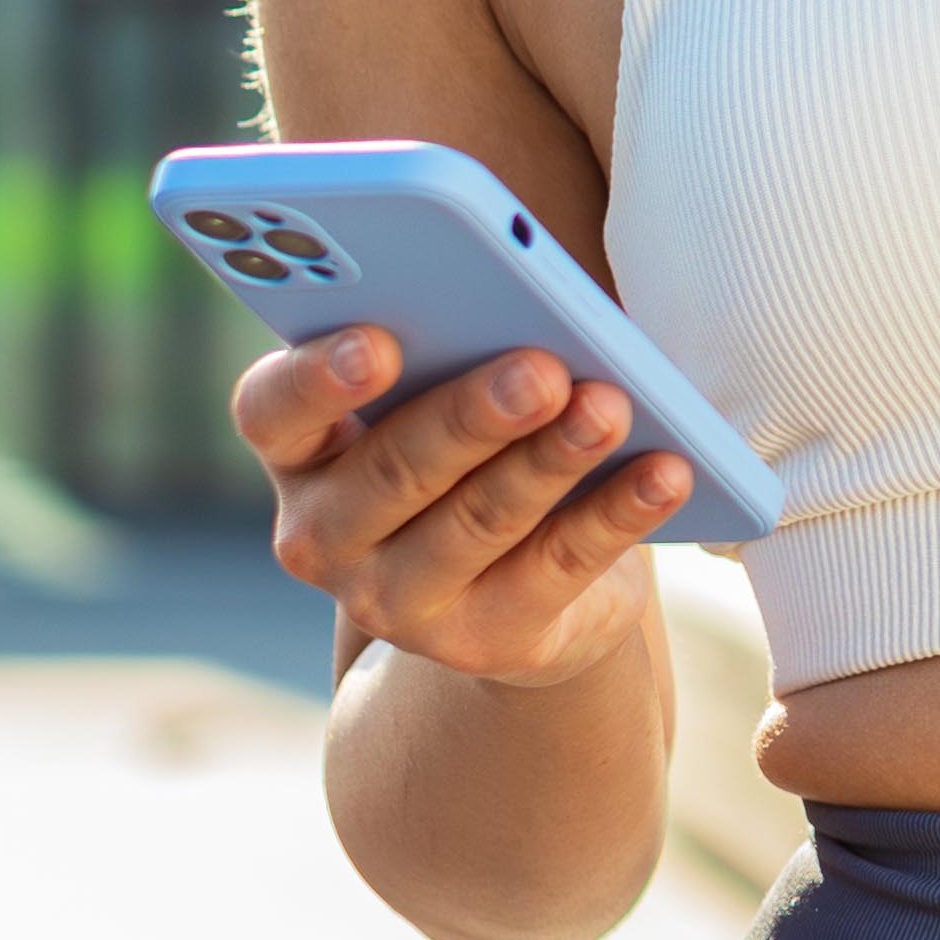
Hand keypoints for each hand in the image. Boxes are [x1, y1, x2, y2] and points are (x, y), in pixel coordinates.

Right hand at [234, 326, 695, 688]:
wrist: (516, 586)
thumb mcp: (443, 386)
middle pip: (394, 469)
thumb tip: (526, 299)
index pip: (273, 410)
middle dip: (473, 415)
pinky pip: (557, 568)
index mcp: (298, 449)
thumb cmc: (472, 439)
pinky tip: (666, 471)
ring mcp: (396, 602)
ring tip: (610, 407)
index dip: (317, 378)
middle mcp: (325, 535)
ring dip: (551, 460)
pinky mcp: (484, 641)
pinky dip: (617, 514)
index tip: (377, 341)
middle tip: (540, 367)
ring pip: (478, 521)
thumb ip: (452, 340)